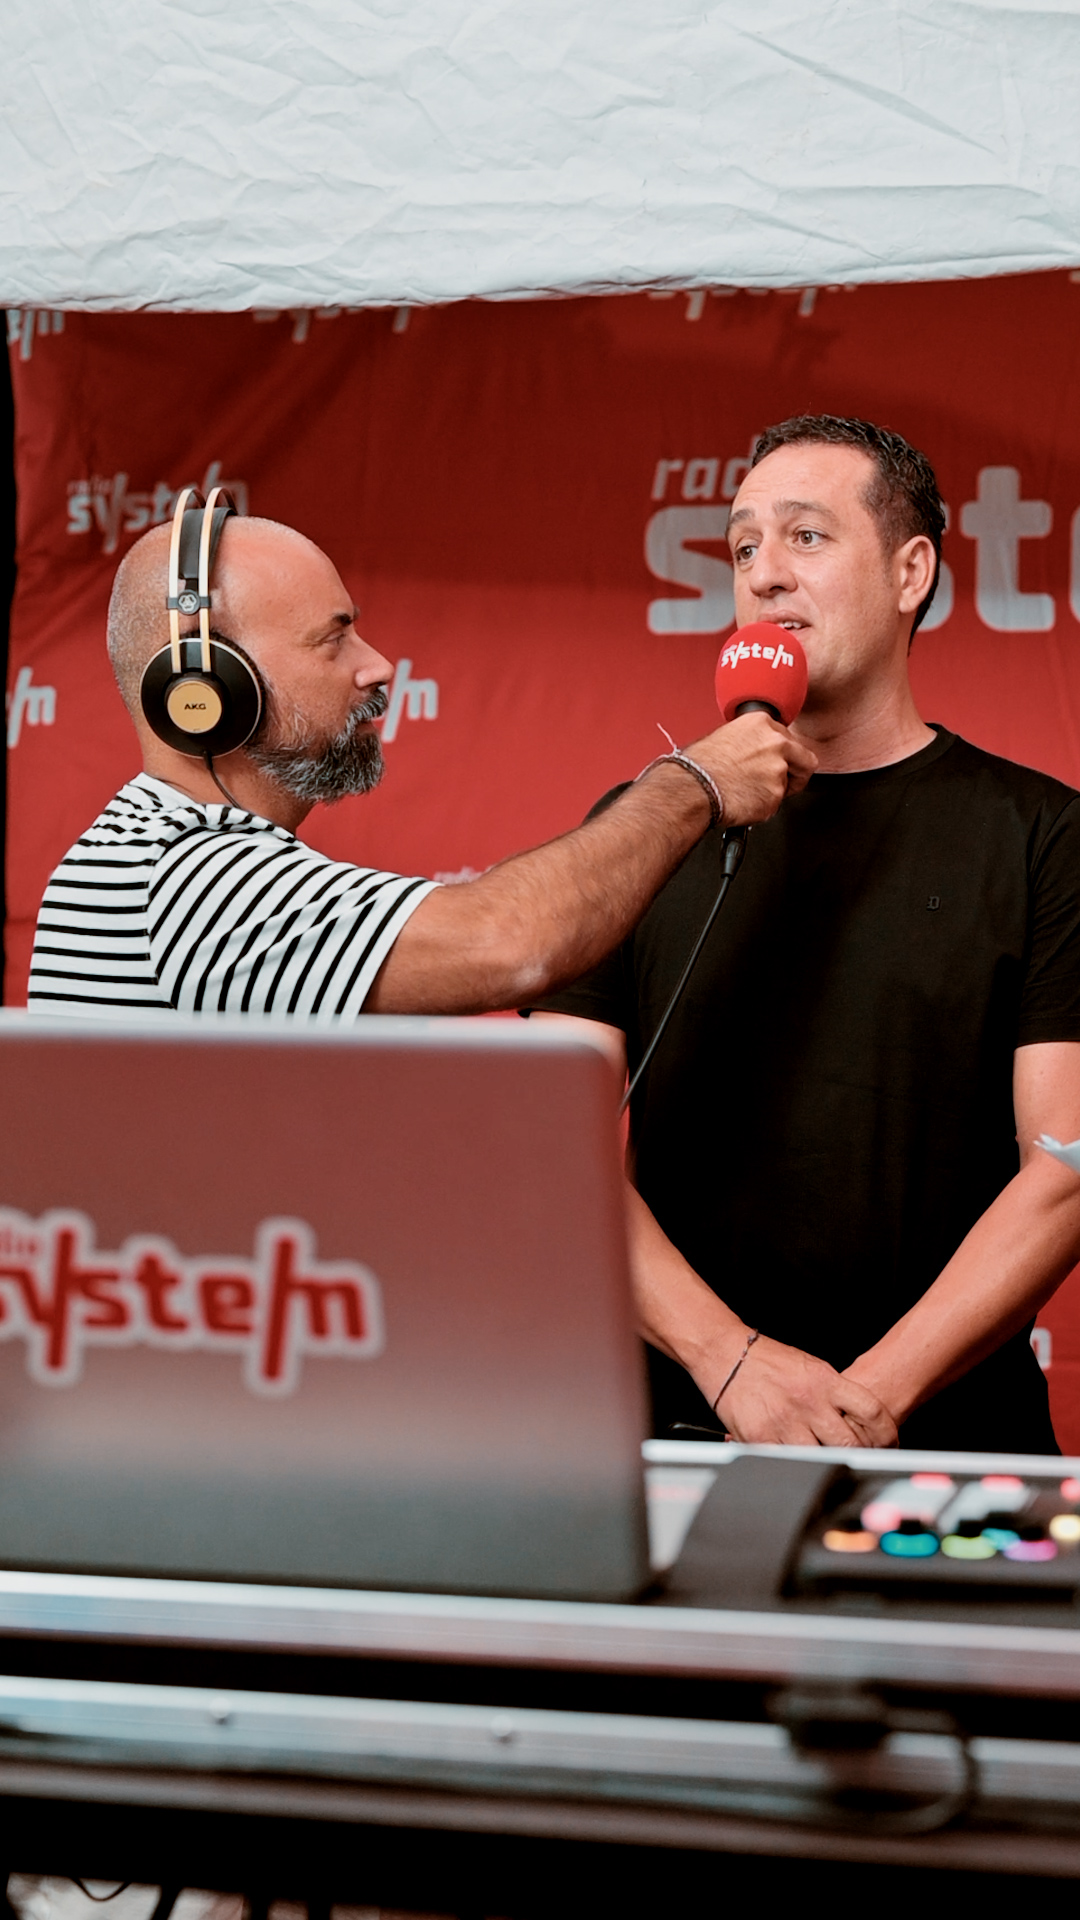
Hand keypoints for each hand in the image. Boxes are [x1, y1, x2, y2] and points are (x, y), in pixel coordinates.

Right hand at [683, 712, 817, 825]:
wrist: (691, 788)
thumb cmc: (698, 766)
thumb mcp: (725, 737)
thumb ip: (750, 741)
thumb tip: (756, 752)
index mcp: (762, 723)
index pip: (789, 739)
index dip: (784, 755)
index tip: (777, 762)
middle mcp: (775, 743)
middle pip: (805, 760)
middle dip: (796, 774)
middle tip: (781, 783)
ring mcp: (778, 769)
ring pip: (789, 785)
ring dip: (773, 792)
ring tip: (748, 792)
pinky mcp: (776, 794)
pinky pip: (776, 804)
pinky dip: (763, 807)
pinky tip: (744, 801)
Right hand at [706, 1332, 898, 1446]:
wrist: (724, 1352)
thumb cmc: (766, 1360)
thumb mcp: (810, 1367)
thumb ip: (834, 1394)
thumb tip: (856, 1423)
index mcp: (825, 1381)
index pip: (872, 1411)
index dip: (886, 1434)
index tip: (886, 1443)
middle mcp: (809, 1402)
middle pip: (850, 1443)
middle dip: (858, 1456)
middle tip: (857, 1459)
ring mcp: (785, 1422)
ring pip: (821, 1459)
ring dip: (826, 1463)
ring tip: (824, 1461)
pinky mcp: (761, 1438)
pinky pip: (787, 1462)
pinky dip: (795, 1466)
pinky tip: (795, 1461)